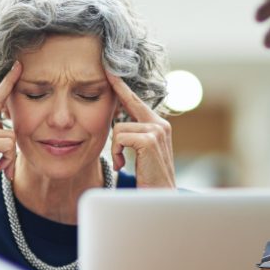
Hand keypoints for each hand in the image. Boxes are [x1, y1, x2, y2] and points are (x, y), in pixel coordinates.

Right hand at [0, 61, 21, 213]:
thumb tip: (5, 128)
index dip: (6, 83)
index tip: (18, 66)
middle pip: (1, 109)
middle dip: (10, 117)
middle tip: (12, 120)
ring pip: (10, 134)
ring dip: (11, 155)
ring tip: (2, 169)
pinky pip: (8, 143)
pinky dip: (9, 158)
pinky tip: (0, 170)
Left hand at [107, 73, 174, 188]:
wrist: (160, 199)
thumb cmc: (148, 180)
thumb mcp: (141, 155)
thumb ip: (133, 137)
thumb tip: (116, 124)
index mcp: (158, 126)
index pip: (135, 101)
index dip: (121, 86)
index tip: (110, 70)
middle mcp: (160, 124)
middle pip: (126, 107)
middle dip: (115, 109)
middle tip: (110, 107)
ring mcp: (157, 130)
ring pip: (118, 128)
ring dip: (115, 148)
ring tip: (123, 163)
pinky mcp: (150, 139)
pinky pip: (120, 137)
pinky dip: (117, 152)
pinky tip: (123, 165)